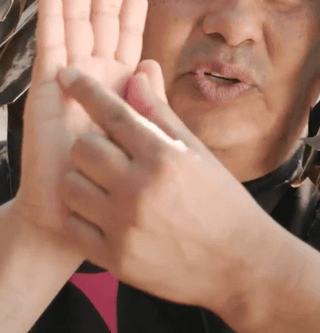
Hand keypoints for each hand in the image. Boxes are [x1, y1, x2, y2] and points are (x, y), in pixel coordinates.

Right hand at [13, 0, 147, 251]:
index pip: (130, 26)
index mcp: (119, 78)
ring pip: (76, 19)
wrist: (72, 213)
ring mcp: (69, 77)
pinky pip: (51, 45)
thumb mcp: (138, 132)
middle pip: (103, 11)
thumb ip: (146, 97)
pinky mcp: (47, 90)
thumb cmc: (109, 176)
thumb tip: (152, 62)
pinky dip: (53, 16)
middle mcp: (93, 71)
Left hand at [56, 65, 267, 310]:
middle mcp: (140, 190)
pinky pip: (74, 225)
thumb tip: (138, 71)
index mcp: (164, 158)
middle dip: (90, 143)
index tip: (68, 75)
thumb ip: (160, 113)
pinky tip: (105, 212)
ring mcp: (124, 227)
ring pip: (70, 186)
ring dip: (82, 178)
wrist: (238, 261)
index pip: (113, 113)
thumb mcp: (197, 151)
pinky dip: (82, 214)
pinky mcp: (115, 258)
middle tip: (108, 152)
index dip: (86, 89)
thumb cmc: (221, 200)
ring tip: (106, 184)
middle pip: (82, 148)